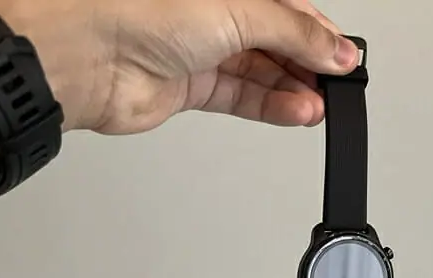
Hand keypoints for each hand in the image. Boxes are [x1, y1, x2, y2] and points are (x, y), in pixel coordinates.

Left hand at [0, 0, 358, 133]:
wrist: (86, 57)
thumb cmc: (137, 11)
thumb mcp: (237, 11)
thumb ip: (293, 34)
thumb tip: (336, 49)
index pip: (289, 8)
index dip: (320, 34)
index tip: (346, 58)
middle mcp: (215, 14)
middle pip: (278, 41)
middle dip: (310, 65)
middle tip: (339, 86)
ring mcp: (202, 49)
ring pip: (263, 72)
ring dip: (295, 91)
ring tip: (322, 105)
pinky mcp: (192, 86)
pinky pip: (243, 97)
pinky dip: (272, 107)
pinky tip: (297, 112)